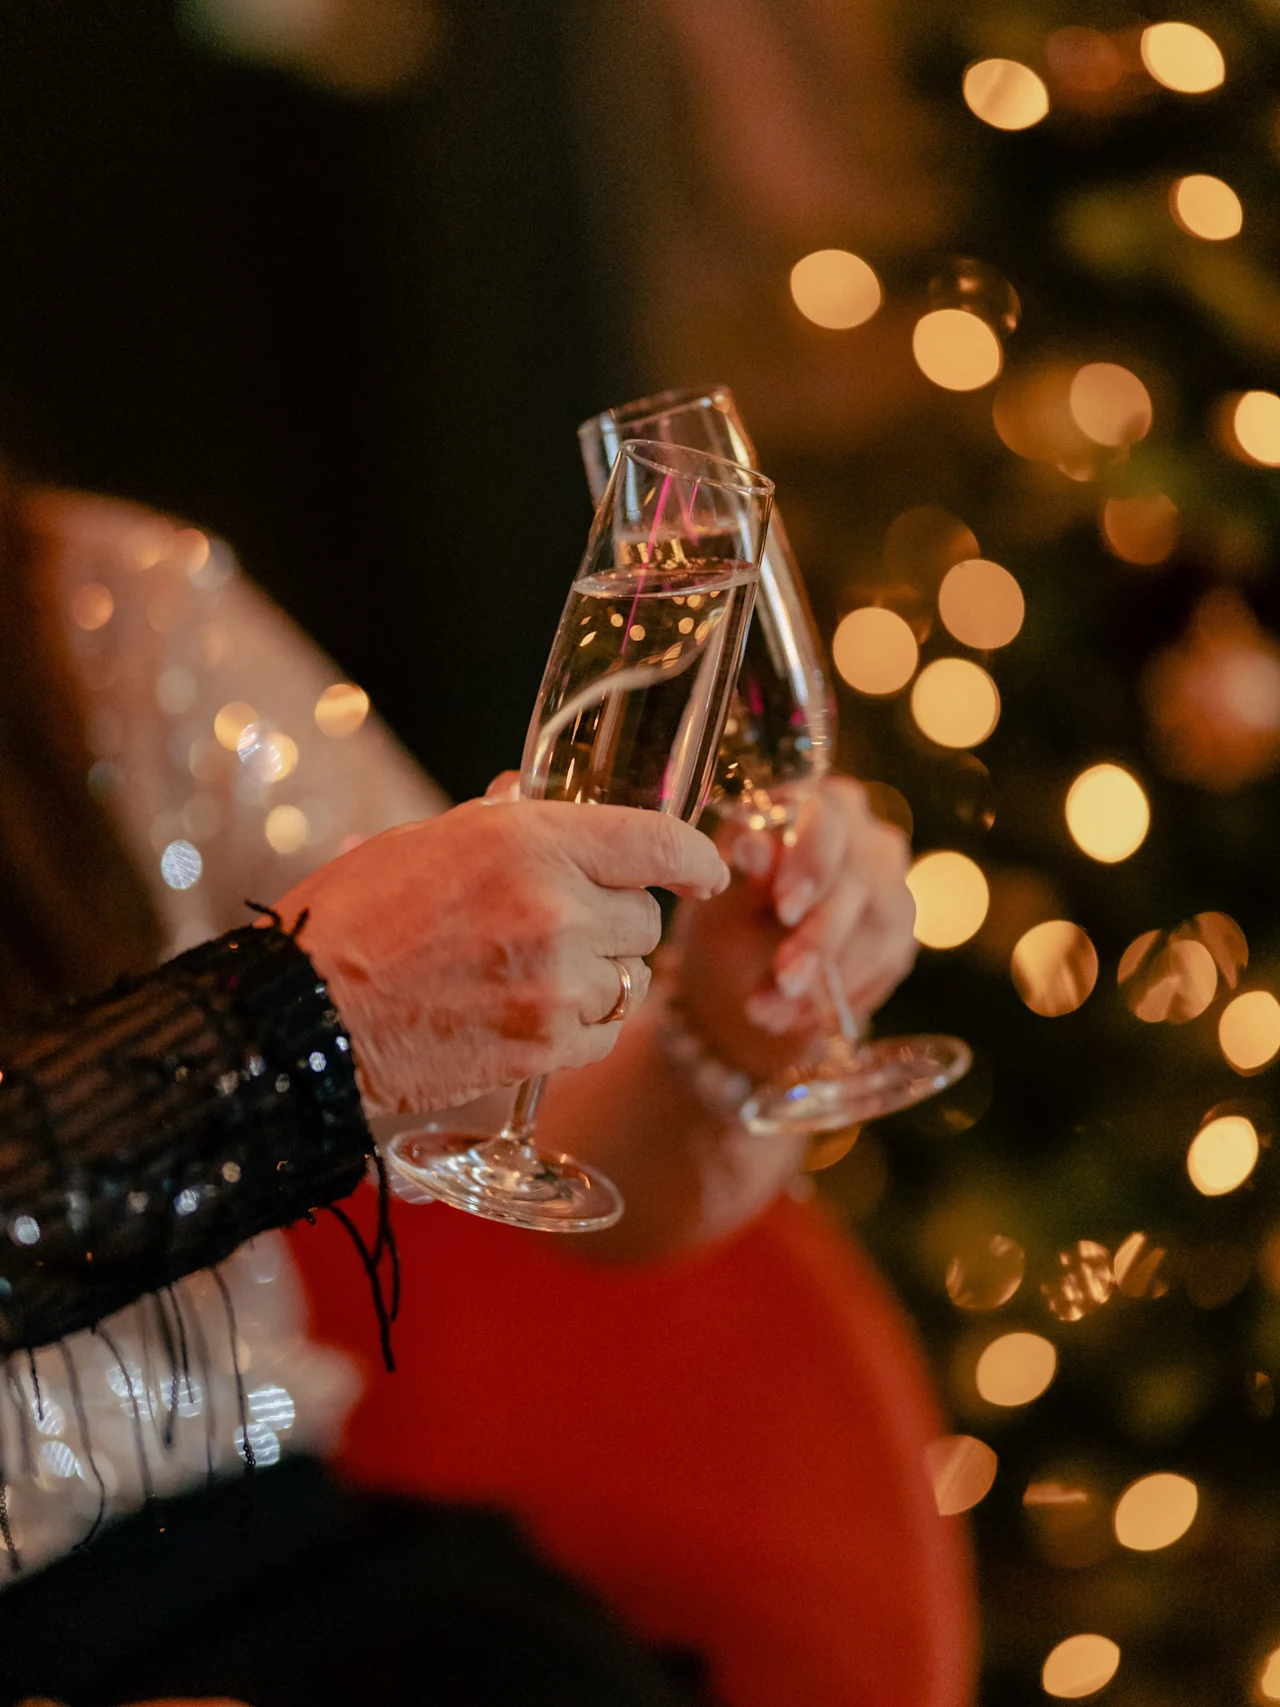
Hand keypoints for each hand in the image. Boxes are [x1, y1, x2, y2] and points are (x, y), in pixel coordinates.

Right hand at [277, 797, 728, 1115]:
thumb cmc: (356, 917)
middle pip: (645, 922)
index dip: (696, 858)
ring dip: (595, 981)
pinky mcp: (544, 1048)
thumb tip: (536, 800)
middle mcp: (556, 909)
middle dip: (612, 925)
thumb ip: (503, 824)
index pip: (658, 842)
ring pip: (628, 983)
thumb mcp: (429, 840)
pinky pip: (601, 1034)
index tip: (708, 871)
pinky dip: (576, 1029)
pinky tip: (523, 1017)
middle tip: (554, 930)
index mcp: (530, 841)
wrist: (308, 1014)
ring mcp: (555, 984)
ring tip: (527, 978)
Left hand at [674, 777, 915, 1080]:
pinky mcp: (899, 938)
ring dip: (825, 978)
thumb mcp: (723, 899)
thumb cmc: (728, 919)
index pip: (831, 813)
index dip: (813, 861)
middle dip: (820, 936)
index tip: (785, 908)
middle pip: (862, 876)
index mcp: (817, 806)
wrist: (740, 978)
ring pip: (878, 929)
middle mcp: (867, 838)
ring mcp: (891, 888)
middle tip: (783, 979)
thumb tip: (753, 846)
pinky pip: (883, 968)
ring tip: (769, 1008)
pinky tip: (792, 1017)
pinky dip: (836, 998)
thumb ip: (742, 874)